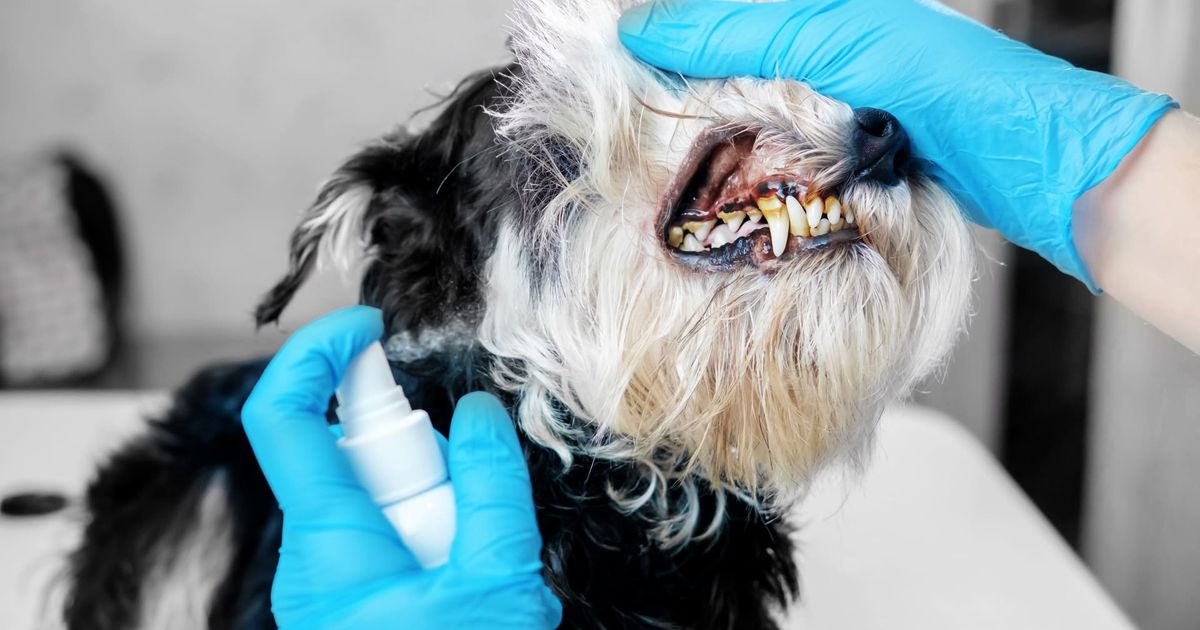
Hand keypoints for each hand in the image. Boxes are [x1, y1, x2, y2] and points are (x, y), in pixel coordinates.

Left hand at [241, 306, 561, 629]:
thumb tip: (479, 410)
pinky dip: (432, 533)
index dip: (317, 351)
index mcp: (328, 546)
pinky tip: (470, 578)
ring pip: (376, 497)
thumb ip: (492, 488)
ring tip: (485, 564)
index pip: (282, 416)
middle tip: (476, 506)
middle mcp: (311, 561)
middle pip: (351, 455)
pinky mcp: (351, 603)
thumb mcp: (497, 582)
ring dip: (437, 502)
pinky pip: (384, 535)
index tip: (372, 327)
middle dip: (423, 454)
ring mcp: (328, 585)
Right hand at [618, 0, 1176, 287]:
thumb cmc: (949, 85)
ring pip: (738, 130)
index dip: (656, 44)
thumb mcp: (836, 39)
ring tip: (657, 174)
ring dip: (703, 154)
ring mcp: (823, 117)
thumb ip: (741, 34)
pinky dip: (742, 184)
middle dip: (671, 108)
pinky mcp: (834, 168)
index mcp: (809, 16)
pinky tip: (717, 198)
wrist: (1032, 166)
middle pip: (714, 80)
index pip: (707, 22)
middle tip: (623, 138)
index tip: (605, 76)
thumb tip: (642, 33)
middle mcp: (811, 61)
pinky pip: (770, 169)